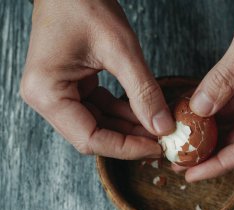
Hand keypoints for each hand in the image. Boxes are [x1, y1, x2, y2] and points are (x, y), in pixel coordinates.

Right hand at [20, 0, 174, 158]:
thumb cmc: (84, 4)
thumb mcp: (120, 49)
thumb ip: (143, 91)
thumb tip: (163, 126)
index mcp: (48, 93)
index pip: (91, 139)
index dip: (126, 148)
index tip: (157, 147)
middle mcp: (48, 98)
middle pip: (94, 135)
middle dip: (131, 139)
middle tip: (162, 139)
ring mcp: (59, 93)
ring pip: (99, 124)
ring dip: (130, 127)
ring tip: (159, 126)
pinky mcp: (72, 86)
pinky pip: (100, 108)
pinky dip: (123, 111)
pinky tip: (146, 112)